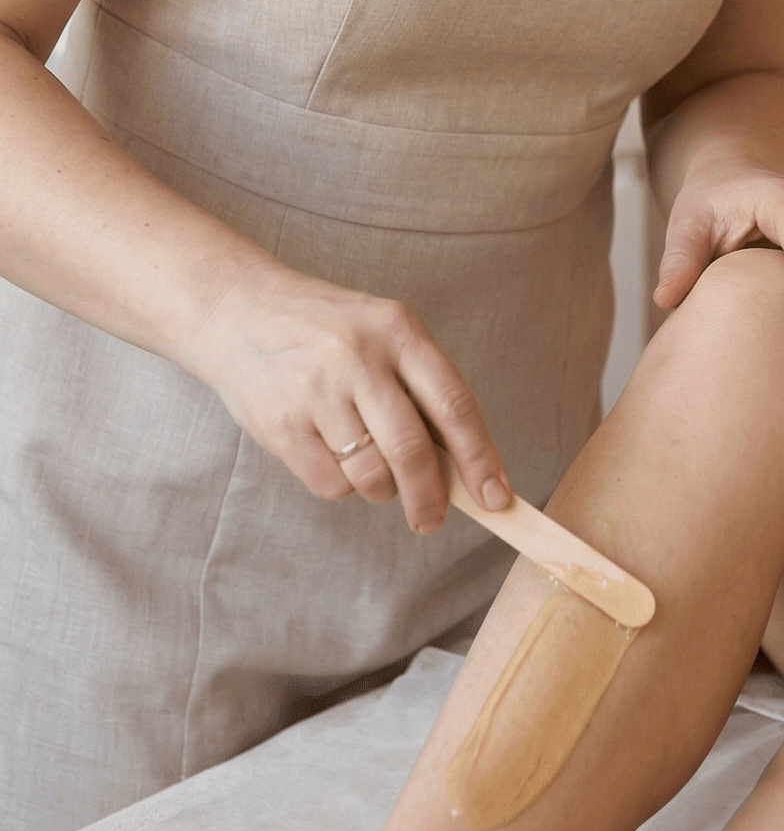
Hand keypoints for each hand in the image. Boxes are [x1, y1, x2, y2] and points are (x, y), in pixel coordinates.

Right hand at [185, 258, 512, 530]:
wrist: (238, 310)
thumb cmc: (326, 330)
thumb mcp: (382, 333)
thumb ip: (420, 388)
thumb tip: (463, 466)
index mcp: (398, 331)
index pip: (454, 404)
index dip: (480, 458)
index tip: (497, 498)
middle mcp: (358, 358)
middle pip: (412, 451)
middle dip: (430, 498)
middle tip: (431, 520)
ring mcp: (317, 391)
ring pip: (370, 475)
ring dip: (381, 489)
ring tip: (370, 467)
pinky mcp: (281, 425)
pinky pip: (330, 484)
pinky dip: (341, 485)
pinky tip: (330, 454)